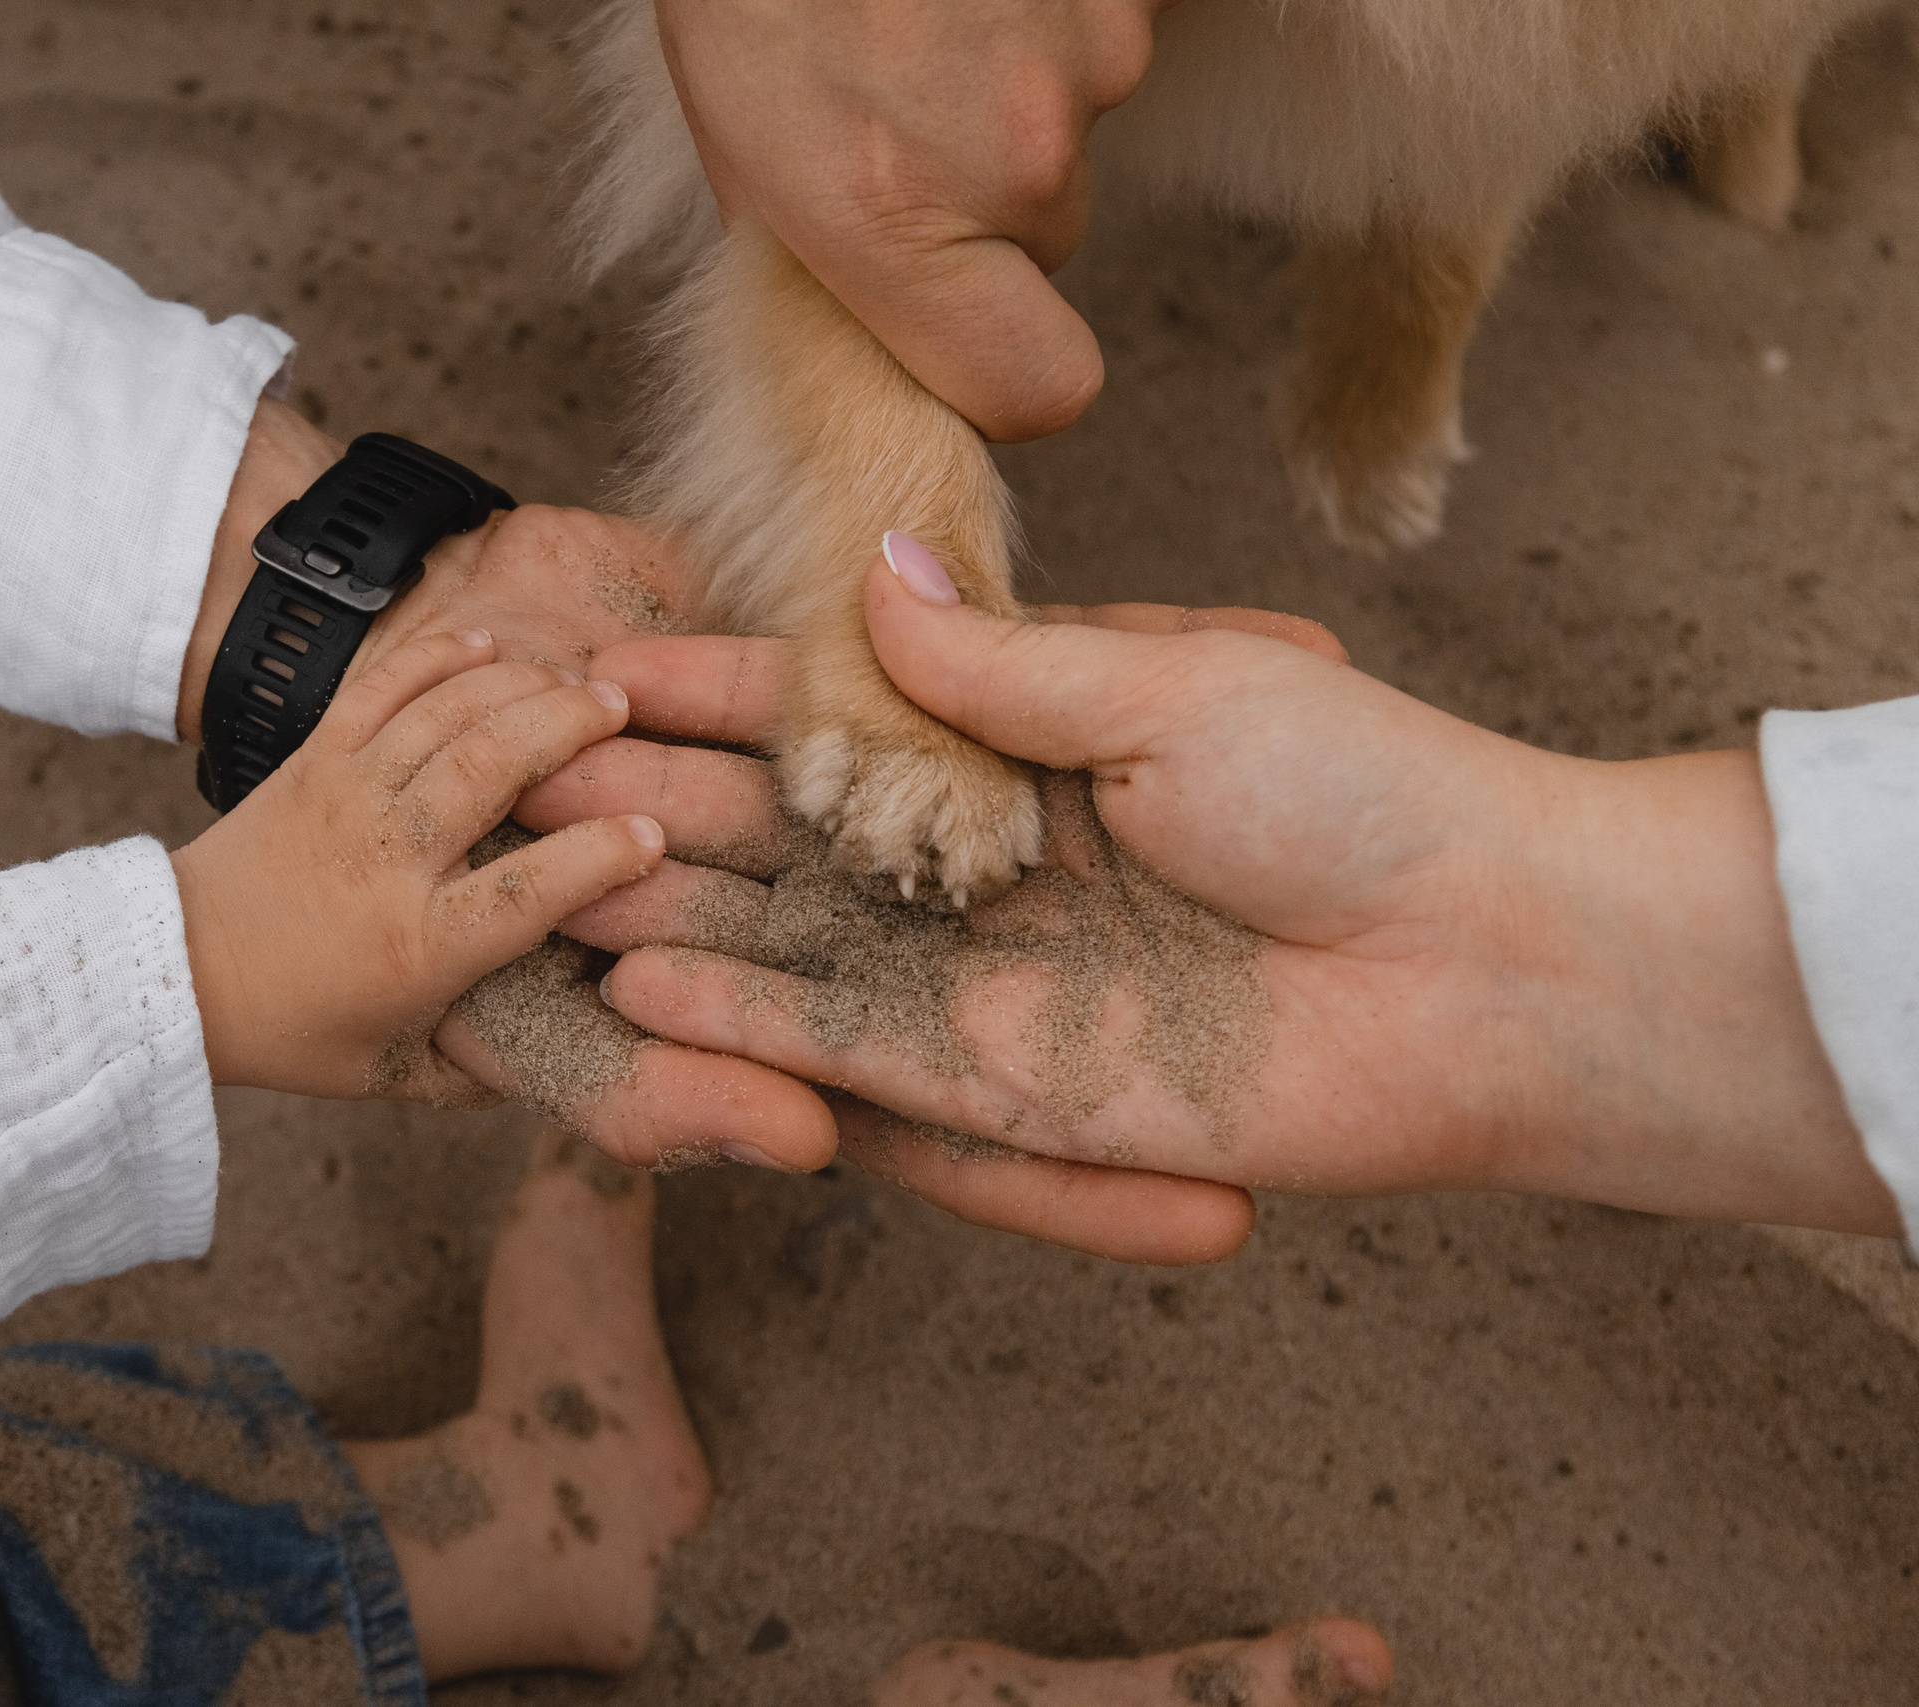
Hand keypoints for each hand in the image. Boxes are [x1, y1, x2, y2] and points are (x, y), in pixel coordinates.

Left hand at [176, 403, 838, 1169]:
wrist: (175, 975)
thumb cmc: (294, 1030)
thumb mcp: (395, 1075)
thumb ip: (487, 1071)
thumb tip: (581, 1059)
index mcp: (418, 946)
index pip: (528, 891)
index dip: (599, 857)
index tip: (652, 835)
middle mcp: (386, 860)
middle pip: (491, 769)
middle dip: (568, 728)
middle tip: (625, 712)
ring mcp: (347, 795)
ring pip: (446, 716)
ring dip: (522, 685)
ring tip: (582, 680)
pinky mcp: (315, 757)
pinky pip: (385, 686)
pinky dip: (441, 657)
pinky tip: (492, 644)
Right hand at [525, 545, 1899, 1240]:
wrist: (1493, 967)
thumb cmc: (1362, 793)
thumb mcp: (1172, 686)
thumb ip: (1002, 655)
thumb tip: (874, 565)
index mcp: (1041, 739)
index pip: (846, 707)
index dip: (727, 688)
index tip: (608, 656)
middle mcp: (998, 861)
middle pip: (797, 833)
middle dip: (668, 802)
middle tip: (529, 772)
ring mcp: (999, 978)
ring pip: (801, 944)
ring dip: (681, 915)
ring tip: (556, 884)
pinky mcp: (1012, 1087)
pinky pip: (857, 1055)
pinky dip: (751, 1023)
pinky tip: (648, 984)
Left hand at [654, 0, 1164, 440]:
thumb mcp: (737, 139)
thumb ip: (819, 260)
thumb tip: (869, 333)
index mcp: (893, 222)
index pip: (1039, 391)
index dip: (1009, 376)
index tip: (969, 340)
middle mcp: (1010, 154)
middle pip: (1052, 246)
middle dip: (990, 203)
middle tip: (902, 113)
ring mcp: (1087, 59)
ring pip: (1074, 131)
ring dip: (1009, 94)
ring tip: (918, 19)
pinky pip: (1100, 39)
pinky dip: (1041, 18)